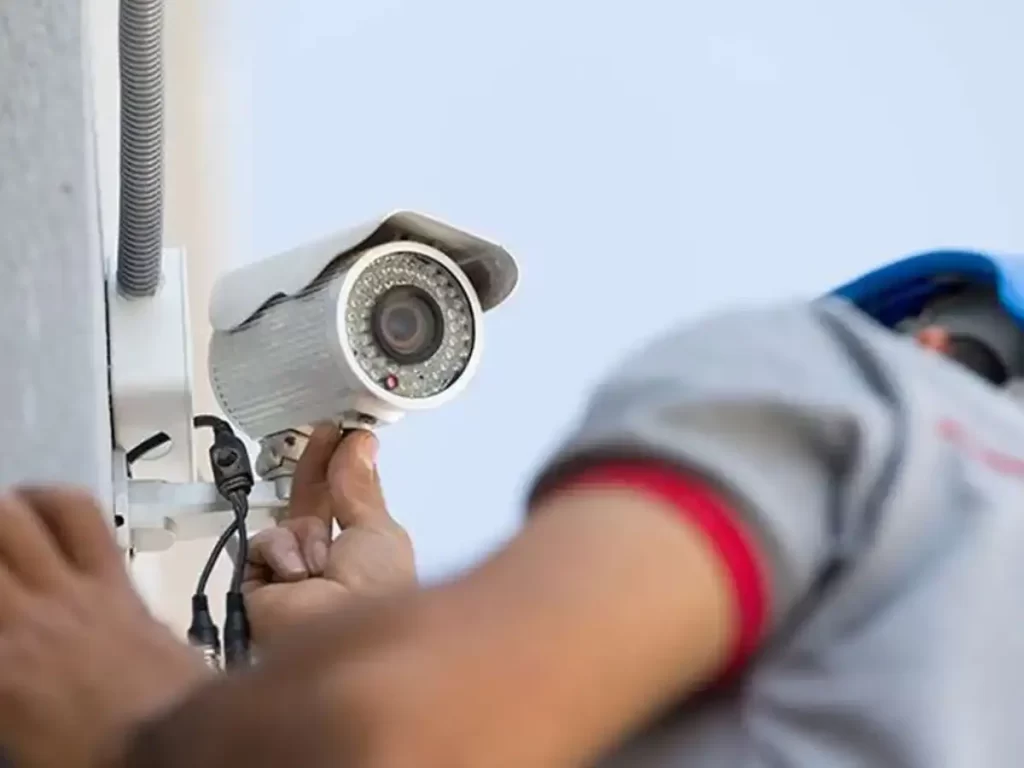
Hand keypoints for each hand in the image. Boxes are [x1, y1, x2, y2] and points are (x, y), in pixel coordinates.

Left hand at [0, 488, 209, 767]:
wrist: (167, 743)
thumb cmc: (176, 705)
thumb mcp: (163, 643)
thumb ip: (134, 621)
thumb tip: (128, 626)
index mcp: (109, 586)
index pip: (70, 509)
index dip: (40, 498)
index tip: (30, 507)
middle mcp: (64, 596)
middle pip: (7, 516)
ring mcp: (27, 631)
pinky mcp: (1, 675)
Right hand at [243, 426, 415, 644]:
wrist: (342, 633)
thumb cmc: (377, 594)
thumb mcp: (378, 528)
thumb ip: (360, 485)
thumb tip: (360, 446)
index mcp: (359, 553)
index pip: (342, 498)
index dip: (340, 465)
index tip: (343, 433)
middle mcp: (324, 563)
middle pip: (310, 505)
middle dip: (318, 471)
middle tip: (324, 434)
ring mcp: (290, 575)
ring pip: (285, 523)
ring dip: (306, 537)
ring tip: (321, 565)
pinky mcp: (258, 587)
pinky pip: (261, 543)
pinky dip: (281, 553)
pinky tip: (297, 576)